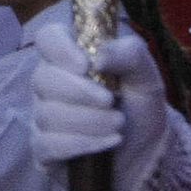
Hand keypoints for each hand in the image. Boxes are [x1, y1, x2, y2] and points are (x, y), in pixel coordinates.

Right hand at [30, 23, 168, 190]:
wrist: (147, 152)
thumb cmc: (140, 105)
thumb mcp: (146, 75)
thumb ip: (129, 54)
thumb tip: (98, 58)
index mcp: (69, 55)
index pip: (47, 38)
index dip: (60, 49)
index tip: (85, 65)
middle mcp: (50, 83)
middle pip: (43, 79)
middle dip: (80, 92)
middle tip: (112, 102)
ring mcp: (43, 116)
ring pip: (47, 114)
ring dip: (88, 120)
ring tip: (118, 124)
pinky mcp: (44, 150)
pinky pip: (47, 145)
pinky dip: (81, 144)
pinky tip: (109, 142)